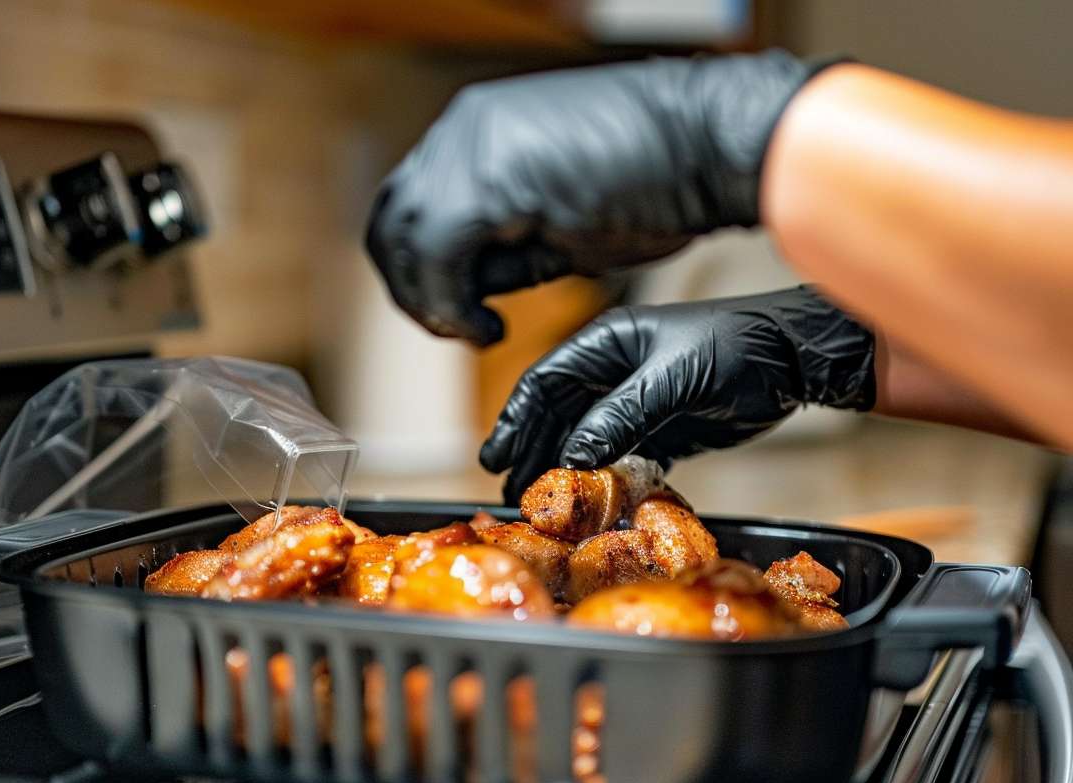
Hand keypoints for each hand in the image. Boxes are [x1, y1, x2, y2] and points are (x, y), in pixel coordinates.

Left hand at [365, 50, 831, 345]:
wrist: (711, 144)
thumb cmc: (660, 180)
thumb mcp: (563, 216)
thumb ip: (510, 243)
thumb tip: (475, 283)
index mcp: (481, 131)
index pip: (412, 204)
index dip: (423, 269)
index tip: (460, 311)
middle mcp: (464, 130)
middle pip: (392, 220)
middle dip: (415, 288)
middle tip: (455, 328)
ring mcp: (472, 147)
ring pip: (402, 238)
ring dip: (429, 300)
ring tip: (474, 332)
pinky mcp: (490, 178)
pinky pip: (435, 254)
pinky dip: (450, 303)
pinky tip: (488, 328)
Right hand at [479, 287, 875, 501]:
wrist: (795, 361)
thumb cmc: (734, 347)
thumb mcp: (671, 378)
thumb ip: (619, 415)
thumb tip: (573, 456)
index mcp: (607, 344)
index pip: (545, 382)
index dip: (516, 419)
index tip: (496, 456)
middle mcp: (614, 373)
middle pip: (558, 416)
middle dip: (533, 451)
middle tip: (512, 492)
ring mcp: (637, 404)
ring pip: (586, 441)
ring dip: (565, 472)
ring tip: (543, 505)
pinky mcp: (663, 432)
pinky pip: (621, 459)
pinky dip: (605, 481)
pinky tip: (591, 506)